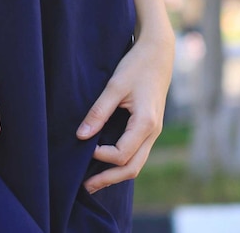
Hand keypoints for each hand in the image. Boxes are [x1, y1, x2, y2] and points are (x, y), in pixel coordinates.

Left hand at [76, 27, 173, 192]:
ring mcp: (153, 132)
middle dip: (108, 179)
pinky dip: (121, 163)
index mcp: (146, 123)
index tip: (84, 145)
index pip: (122, 154)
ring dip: (115, 175)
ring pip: (136, 163)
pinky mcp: (149, 128)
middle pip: (132, 168)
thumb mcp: (114, 86)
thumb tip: (81, 136)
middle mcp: (153, 132)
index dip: (101, 156)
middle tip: (84, 187)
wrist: (158, 53)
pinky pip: (137, 153)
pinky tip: (104, 163)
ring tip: (92, 181)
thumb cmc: (136, 66)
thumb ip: (98, 112)